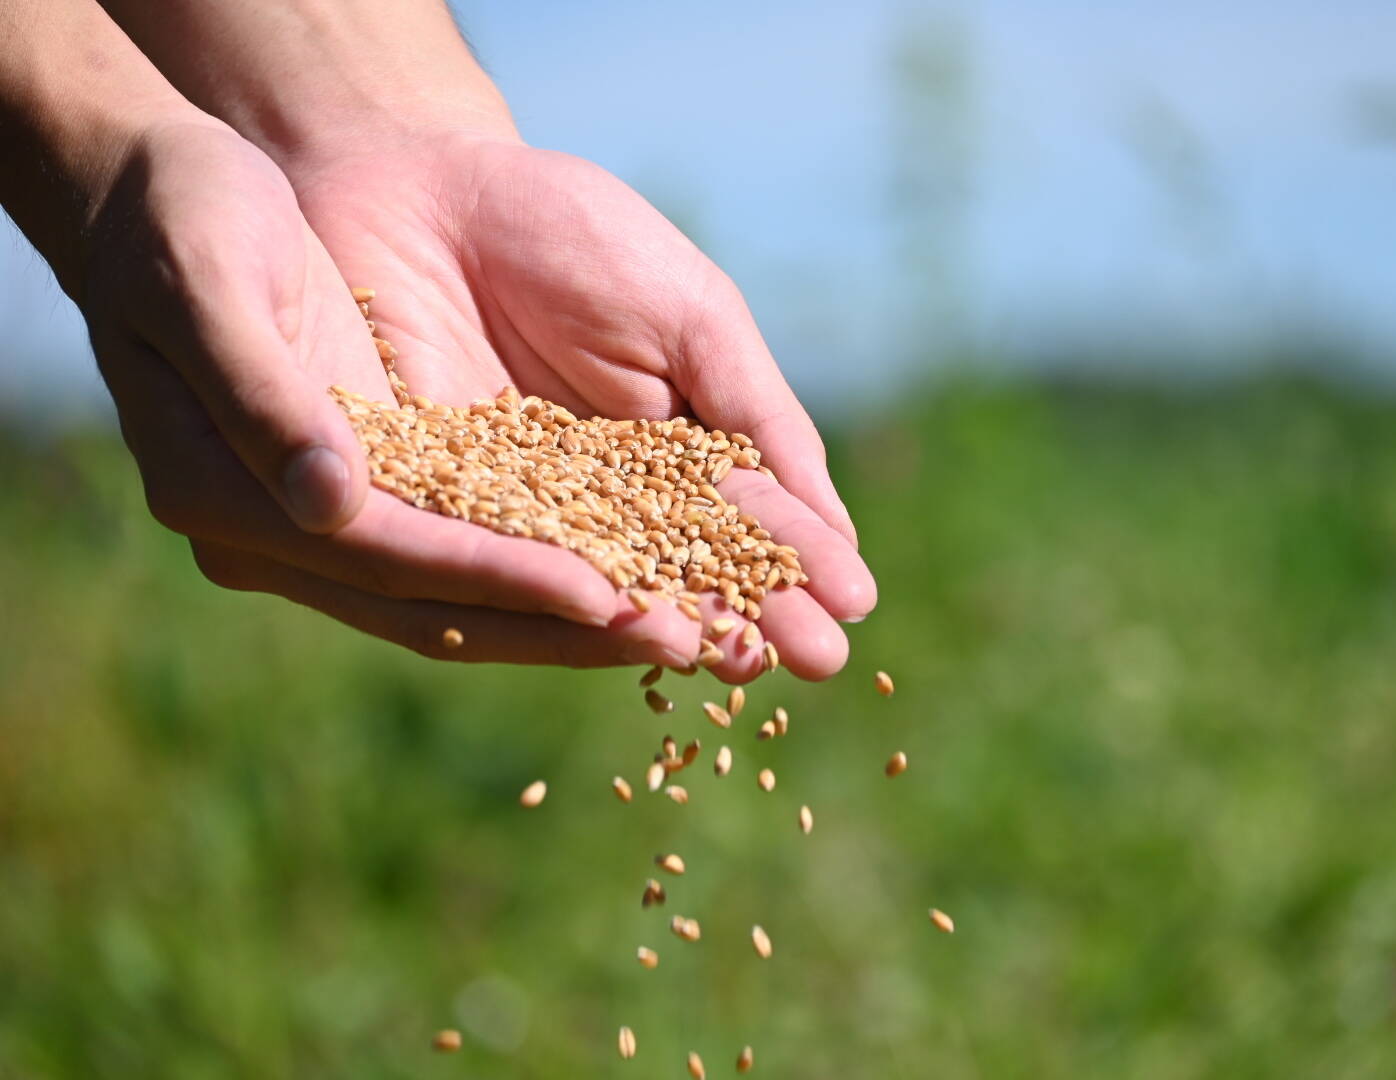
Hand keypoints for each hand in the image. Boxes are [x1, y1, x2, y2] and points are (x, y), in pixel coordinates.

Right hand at [85, 120, 715, 670]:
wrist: (175, 189)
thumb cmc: (178, 213)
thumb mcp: (204, 281)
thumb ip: (261, 395)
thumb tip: (333, 503)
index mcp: (225, 494)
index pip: (390, 560)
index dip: (499, 579)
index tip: (604, 596)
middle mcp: (286, 532)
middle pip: (444, 605)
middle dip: (565, 626)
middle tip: (682, 640)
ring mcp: (336, 521)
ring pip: (471, 594)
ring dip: (577, 615)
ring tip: (686, 624)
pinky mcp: (385, 492)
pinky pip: (483, 545)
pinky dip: (561, 561)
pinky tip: (642, 568)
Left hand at [247, 130, 877, 679]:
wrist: (423, 187)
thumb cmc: (572, 237)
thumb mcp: (690, 317)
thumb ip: (755, 417)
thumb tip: (833, 524)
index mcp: (678, 455)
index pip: (746, 521)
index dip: (800, 560)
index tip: (855, 603)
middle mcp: (609, 503)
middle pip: (689, 569)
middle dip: (756, 612)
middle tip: (819, 661)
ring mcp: (526, 516)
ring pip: (610, 584)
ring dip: (678, 621)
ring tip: (737, 658)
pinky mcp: (440, 516)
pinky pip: (506, 562)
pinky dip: (565, 595)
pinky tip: (626, 625)